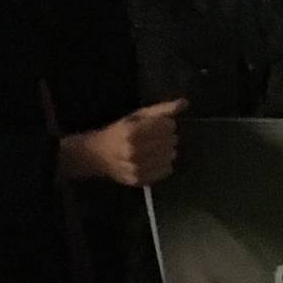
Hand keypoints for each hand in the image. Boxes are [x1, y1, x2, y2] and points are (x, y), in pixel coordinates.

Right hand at [59, 99, 186, 186]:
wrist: (97, 155)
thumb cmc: (120, 132)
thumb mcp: (137, 116)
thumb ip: (162, 109)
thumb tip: (185, 102)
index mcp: (132, 132)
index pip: (168, 126)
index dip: (167, 124)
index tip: (160, 125)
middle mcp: (133, 151)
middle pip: (171, 141)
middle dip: (168, 137)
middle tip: (157, 137)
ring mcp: (135, 168)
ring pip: (170, 156)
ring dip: (168, 151)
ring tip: (156, 148)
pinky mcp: (138, 180)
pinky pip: (166, 170)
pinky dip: (165, 164)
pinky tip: (155, 160)